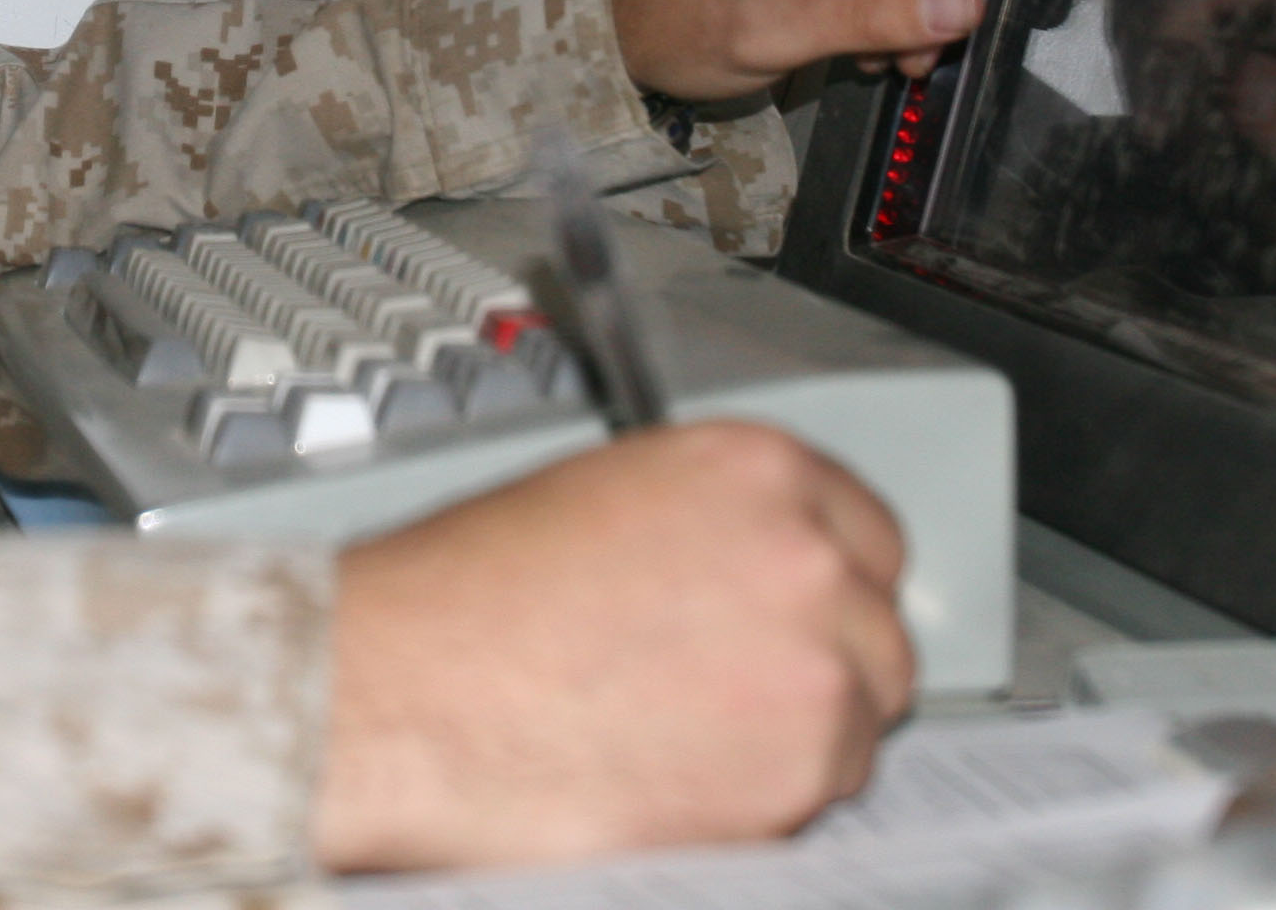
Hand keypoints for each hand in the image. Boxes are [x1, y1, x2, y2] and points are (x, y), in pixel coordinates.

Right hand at [313, 422, 914, 870]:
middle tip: (732, 694)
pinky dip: (762, 806)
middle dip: (817, 668)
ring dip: (791, 741)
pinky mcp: (795, 773)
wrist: (400, 691)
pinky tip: (674, 778)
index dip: (827, 586)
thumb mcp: (598, 499)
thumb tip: (744, 568)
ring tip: (682, 740)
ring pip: (854, 723)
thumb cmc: (462, 601)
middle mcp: (803, 554)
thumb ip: (705, 526)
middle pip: (874, 633)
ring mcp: (811, 665)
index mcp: (755, 469)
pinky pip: (816, 800)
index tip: (802, 616)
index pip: (868, 534)